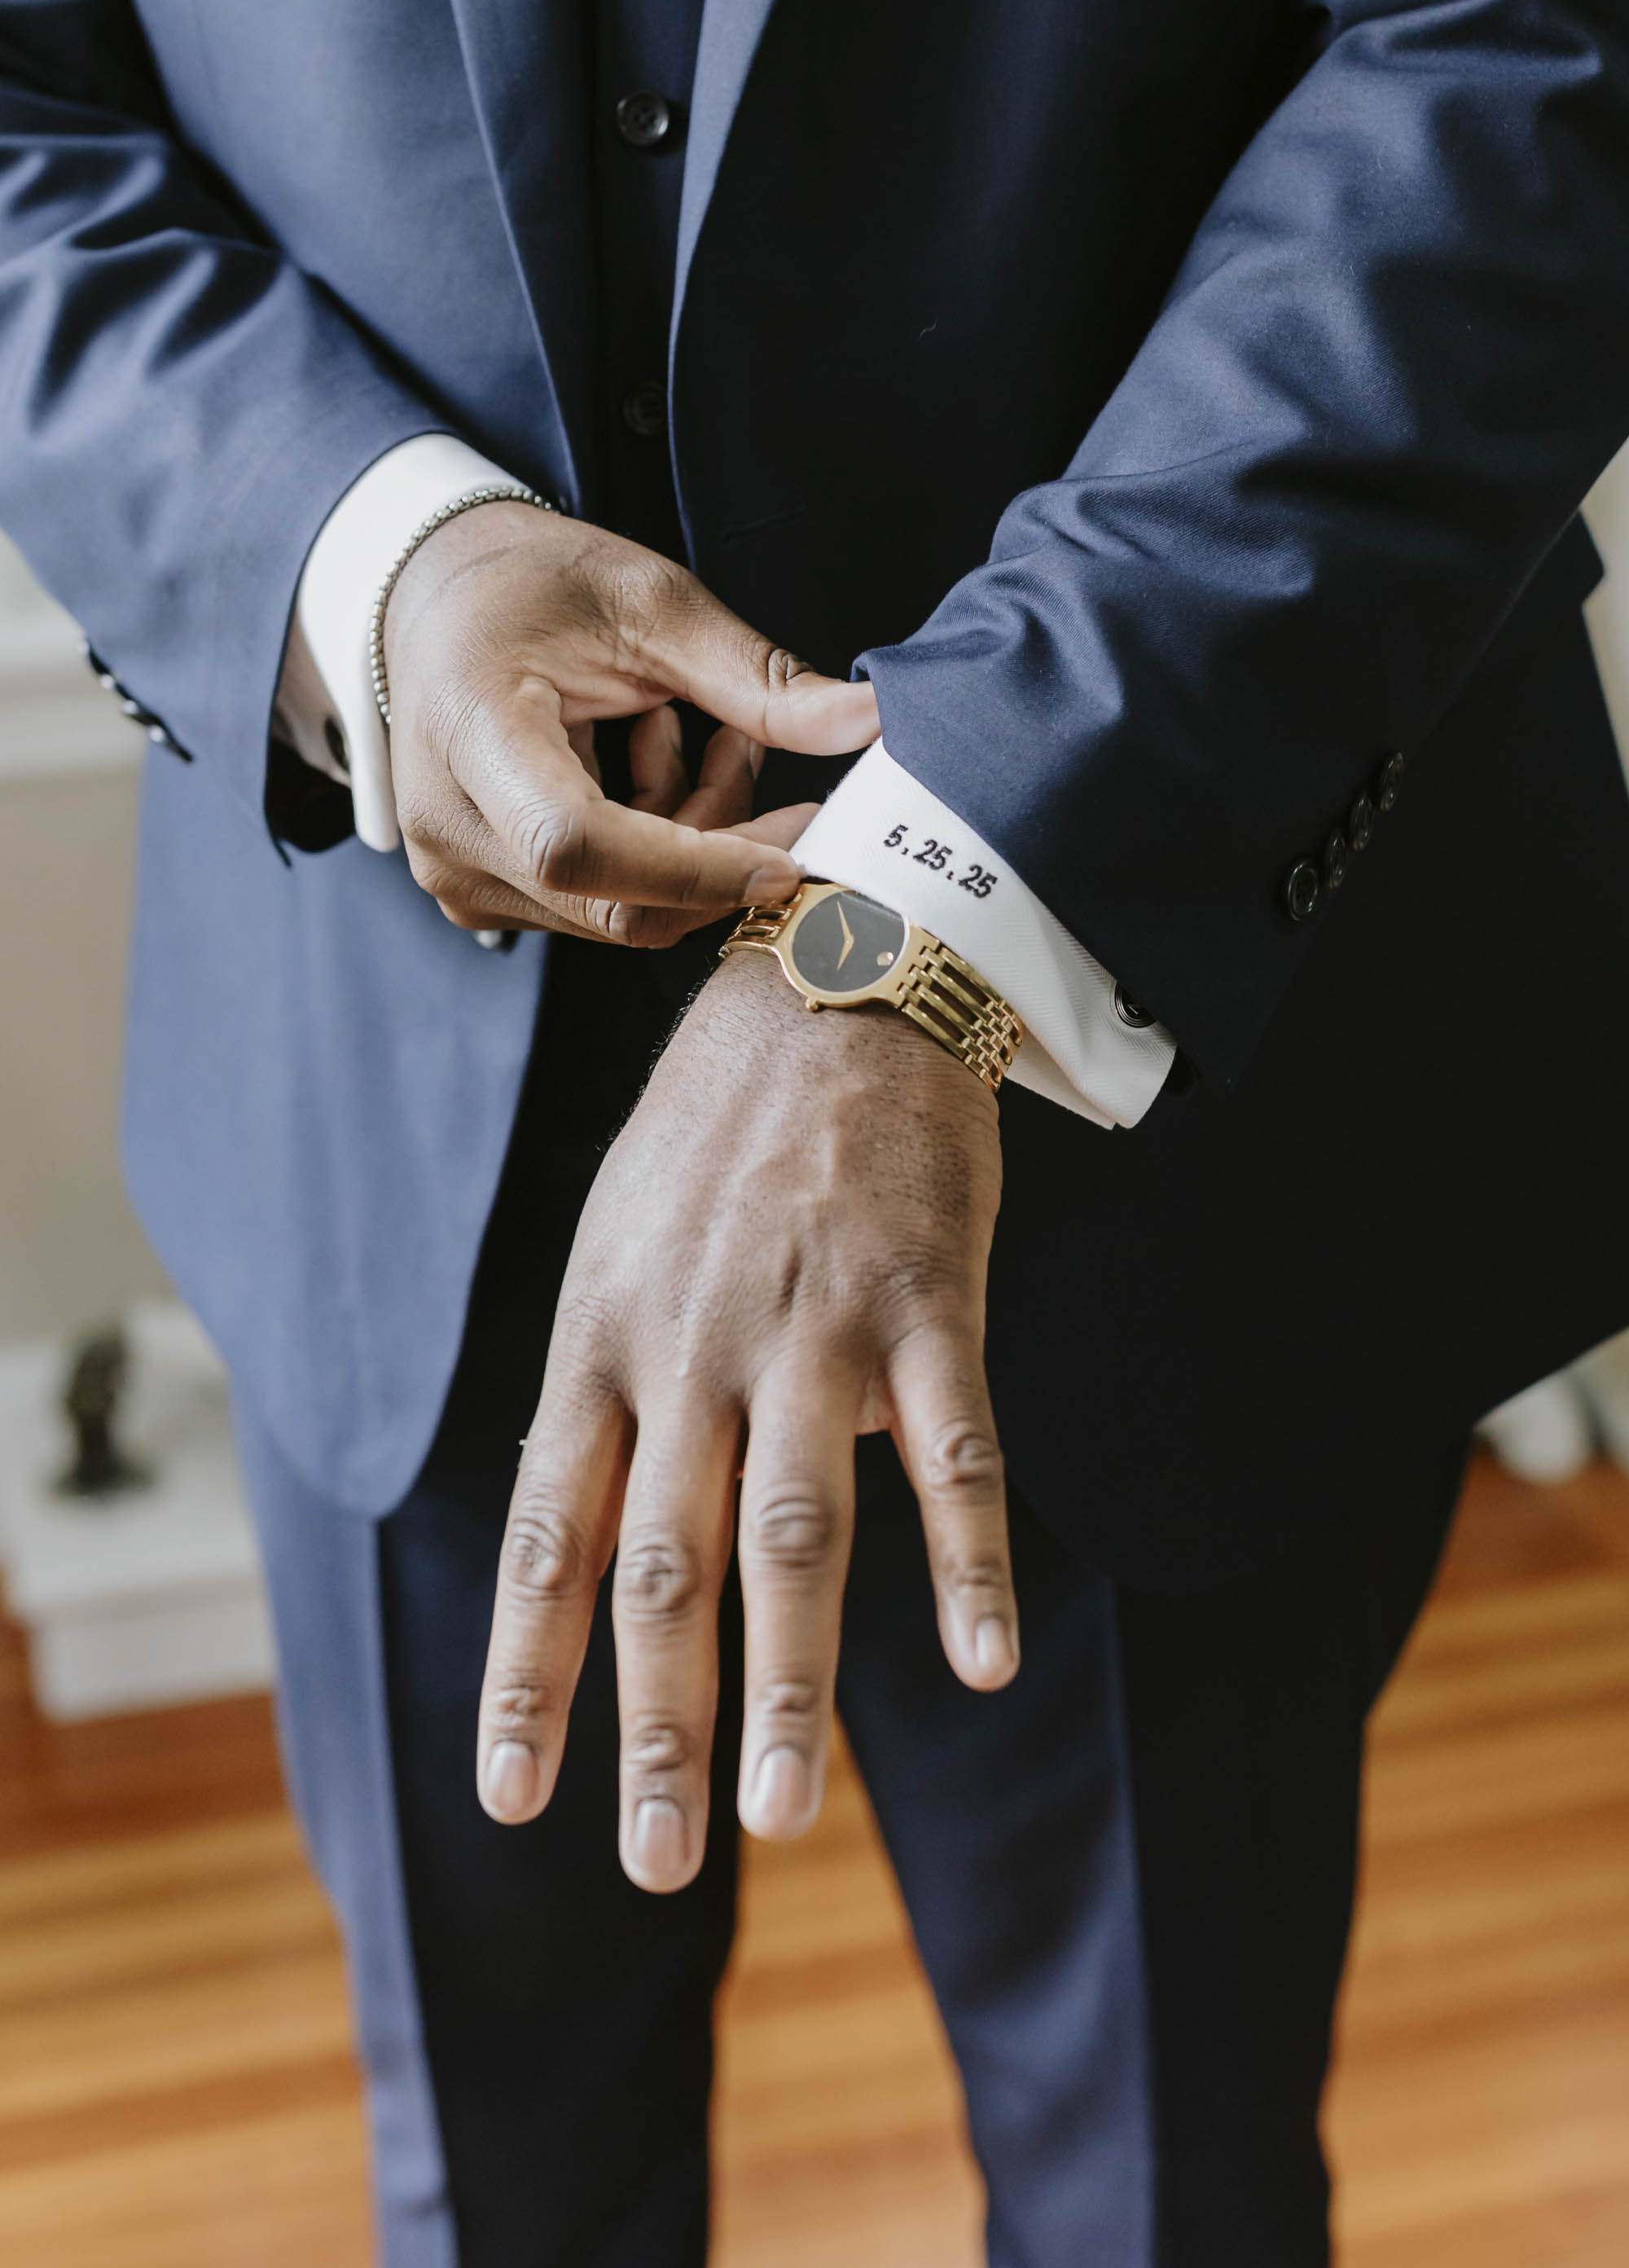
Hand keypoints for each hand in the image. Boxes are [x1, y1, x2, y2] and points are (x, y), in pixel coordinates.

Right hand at [383, 503, 877, 943]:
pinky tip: (646, 763)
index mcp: (472, 737)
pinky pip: (598, 904)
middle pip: (617, 899)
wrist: (431, 596)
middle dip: (717, 852)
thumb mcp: (649, 602)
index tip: (790, 853)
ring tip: (688, 733)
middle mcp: (450, 828)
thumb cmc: (526, 584)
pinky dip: (652, 851)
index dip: (698, 868)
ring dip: (689, 843)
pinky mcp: (481, 890)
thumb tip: (871, 721)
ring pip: (621, 911)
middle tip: (751, 755)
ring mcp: (459, 871)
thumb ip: (757, 678)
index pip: (582, 847)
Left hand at [476, 948, 1020, 1890]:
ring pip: (795, 1536)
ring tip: (786, 1816)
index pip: (551, 1538)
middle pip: (664, 1568)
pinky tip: (983, 1662)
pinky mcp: (926, 1301)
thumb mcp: (616, 1247)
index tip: (516, 1800)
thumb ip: (614, 1393)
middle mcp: (690, 1348)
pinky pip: (953, 1454)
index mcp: (601, 1340)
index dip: (531, 1675)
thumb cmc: (716, 1135)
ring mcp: (810, 1327)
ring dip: (792, 1686)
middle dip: (660, 1726)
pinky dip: (968, 1562)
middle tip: (660, 1860)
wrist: (832, 976)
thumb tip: (613, 1547)